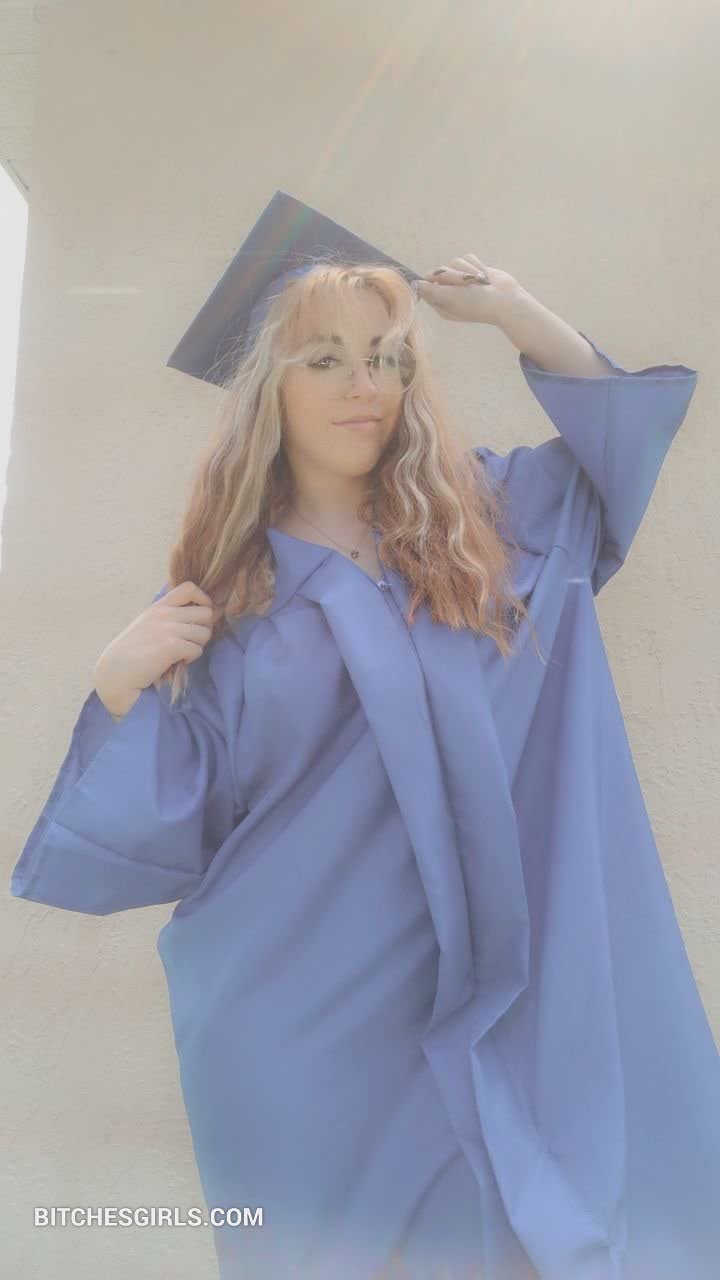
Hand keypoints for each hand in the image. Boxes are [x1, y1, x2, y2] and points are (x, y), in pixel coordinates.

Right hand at [94, 580, 217, 713]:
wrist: (116, 671)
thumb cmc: (132, 650)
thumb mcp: (148, 623)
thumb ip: (167, 616)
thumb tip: (198, 616)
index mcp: (160, 606)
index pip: (189, 588)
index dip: (203, 600)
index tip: (198, 617)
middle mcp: (165, 613)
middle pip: (206, 613)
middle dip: (204, 628)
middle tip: (192, 640)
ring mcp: (169, 629)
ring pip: (205, 633)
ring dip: (198, 645)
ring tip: (183, 652)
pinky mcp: (171, 646)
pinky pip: (197, 650)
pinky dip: (191, 658)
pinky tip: (178, 661)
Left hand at [415, 254, 519, 325]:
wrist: (506, 300)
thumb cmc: (477, 303)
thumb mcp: (451, 298)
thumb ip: (432, 291)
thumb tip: (415, 284)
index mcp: (442, 303)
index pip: (427, 285)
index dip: (433, 280)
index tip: (442, 281)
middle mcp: (450, 290)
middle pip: (440, 271)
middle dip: (453, 275)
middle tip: (466, 284)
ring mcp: (463, 280)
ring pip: (455, 262)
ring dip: (468, 271)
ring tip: (479, 283)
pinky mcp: (474, 270)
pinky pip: (468, 258)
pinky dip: (477, 266)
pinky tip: (485, 277)